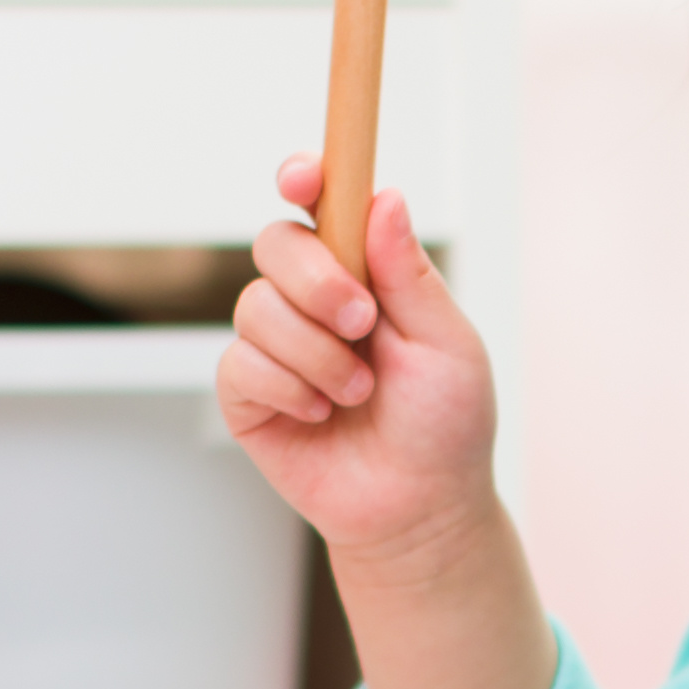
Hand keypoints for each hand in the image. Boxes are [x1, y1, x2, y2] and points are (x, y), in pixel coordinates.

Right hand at [222, 156, 499, 563]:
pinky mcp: (247, 395)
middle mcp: (312, 299)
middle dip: (317, 281)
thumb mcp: (447, 343)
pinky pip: (240, 363)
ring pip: (255, 306)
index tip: (303, 179)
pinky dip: (287, 388)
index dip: (304, 178)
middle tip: (362, 324)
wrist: (421, 509)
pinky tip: (319, 414)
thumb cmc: (444, 425)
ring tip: (356, 393)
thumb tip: (384, 197)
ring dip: (314, 352)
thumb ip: (409, 274)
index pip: (321, 205)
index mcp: (364, 272)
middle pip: (274, 243)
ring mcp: (275, 345)